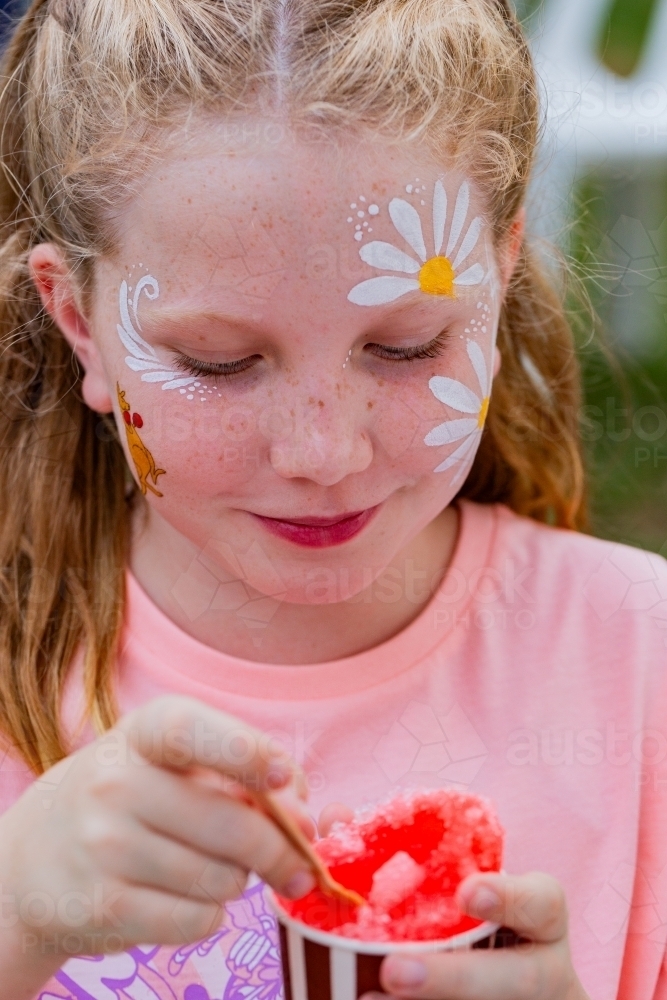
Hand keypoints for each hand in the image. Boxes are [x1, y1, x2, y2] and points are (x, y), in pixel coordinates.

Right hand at [0, 695, 315, 969]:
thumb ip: (246, 776)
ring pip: (221, 878)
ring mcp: (104, 845)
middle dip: (279, 850)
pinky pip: (196, 920)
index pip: (194, 731)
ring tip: (215, 868)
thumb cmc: (135, 796)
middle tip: (296, 865)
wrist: (38, 855)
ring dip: (238, 881)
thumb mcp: (178, 763)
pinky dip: (210, 914)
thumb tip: (304, 820)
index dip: (247, 753)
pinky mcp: (102, 905)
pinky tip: (188, 896)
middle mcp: (117, 781)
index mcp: (146, 731)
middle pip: (232, 825)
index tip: (285, 779)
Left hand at [362, 872, 589, 999]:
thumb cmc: (469, 920)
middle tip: (393, 970)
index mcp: (539, 919)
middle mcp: (538, 972)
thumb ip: (405, 851)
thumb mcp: (461, 883)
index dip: (509, 897)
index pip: (543, 902)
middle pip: (514, 980)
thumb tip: (337, 819)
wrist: (505, 991)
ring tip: (367, 999)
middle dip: (454, 978)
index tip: (468, 891)